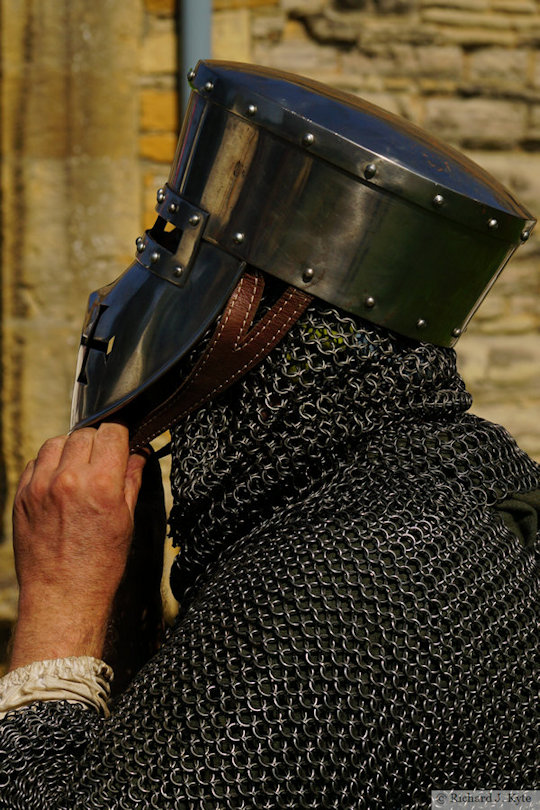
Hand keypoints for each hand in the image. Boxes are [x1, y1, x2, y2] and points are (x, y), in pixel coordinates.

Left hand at [9, 423, 145, 669]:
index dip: (122, 436)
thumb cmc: (99, 565)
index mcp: (101, 484)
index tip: (124, 443)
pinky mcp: (21, 496)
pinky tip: (60, 484)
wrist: (62, 597)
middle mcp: (68, 479)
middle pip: (85, 433)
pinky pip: (35, 462)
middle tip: (104, 462)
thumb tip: (139, 454)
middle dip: (98, 443)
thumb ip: (131, 480)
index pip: (112, 432)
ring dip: (71, 449)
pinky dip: (49, 466)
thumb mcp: (126, 520)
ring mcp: (40, 486)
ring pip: (57, 442)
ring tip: (80, 470)